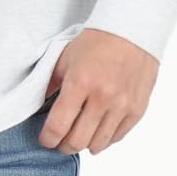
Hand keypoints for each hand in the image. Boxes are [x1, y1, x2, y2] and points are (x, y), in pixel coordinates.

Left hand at [38, 28, 158, 154]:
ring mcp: (121, 106)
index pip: (58, 126)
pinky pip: (116, 138)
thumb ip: (50, 82)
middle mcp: (102, 98)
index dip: (47, 139)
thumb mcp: (66, 56)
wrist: (132, 30)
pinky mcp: (137, 110)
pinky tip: (97, 130)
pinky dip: (104, 139)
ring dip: (84, 144)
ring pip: (98, 145)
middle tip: (59, 141)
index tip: (45, 139)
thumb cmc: (97, 41)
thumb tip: (38, 104)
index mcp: (79, 82)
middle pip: (77, 141)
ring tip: (78, 136)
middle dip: (64, 145)